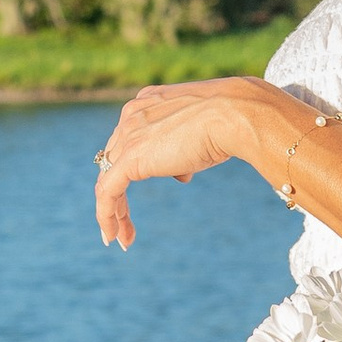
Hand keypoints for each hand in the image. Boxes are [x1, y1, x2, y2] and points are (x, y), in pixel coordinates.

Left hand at [93, 81, 270, 247]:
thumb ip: (186, 150)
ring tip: (122, 238)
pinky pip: (107, 192)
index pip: (131, 138)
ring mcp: (128, 135)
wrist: (234, 114)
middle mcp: (132, 115)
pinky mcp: (130, 158)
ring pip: (108, 178)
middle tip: (127, 223)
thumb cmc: (230, 121)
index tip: (150, 185)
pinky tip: (115, 237)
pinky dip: (107, 215)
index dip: (136, 166)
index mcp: (148, 102)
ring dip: (114, 212)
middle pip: (114, 160)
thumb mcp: (202, 134)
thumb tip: (180, 173)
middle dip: (119, 193)